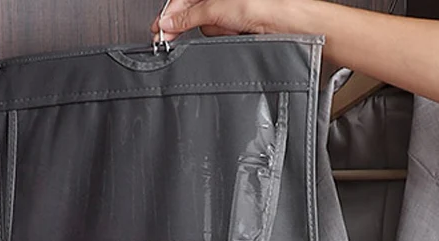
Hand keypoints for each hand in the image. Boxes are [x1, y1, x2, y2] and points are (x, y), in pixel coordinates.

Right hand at [152, 0, 285, 41]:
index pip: (182, 0)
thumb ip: (188, 17)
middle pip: (191, 13)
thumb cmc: (258, 5)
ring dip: (213, 29)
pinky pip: (217, 32)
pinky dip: (223, 33)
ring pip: (205, 25)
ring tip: (228, 26)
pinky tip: (233, 30)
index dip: (168, 14)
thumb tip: (169, 23)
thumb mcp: (216, 8)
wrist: (280, 22)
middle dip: (186, 24)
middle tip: (168, 38)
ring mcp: (226, 10)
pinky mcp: (233, 24)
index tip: (158, 29)